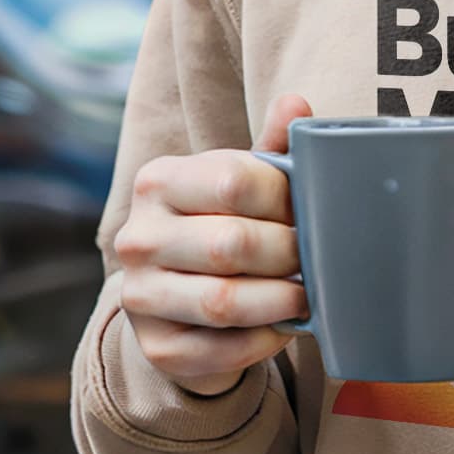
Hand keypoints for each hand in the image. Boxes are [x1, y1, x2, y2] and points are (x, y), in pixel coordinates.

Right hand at [112, 91, 313, 396]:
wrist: (181, 304)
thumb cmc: (224, 228)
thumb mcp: (243, 184)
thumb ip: (270, 149)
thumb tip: (296, 104)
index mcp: (158, 181)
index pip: (233, 180)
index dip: (285, 198)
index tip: (310, 211)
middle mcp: (138, 236)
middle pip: (231, 244)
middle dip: (288, 254)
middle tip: (315, 258)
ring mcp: (140, 295)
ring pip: (225, 301)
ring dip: (281, 300)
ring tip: (307, 294)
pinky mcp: (158, 346)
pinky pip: (224, 348)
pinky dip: (265, 340)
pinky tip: (282, 326)